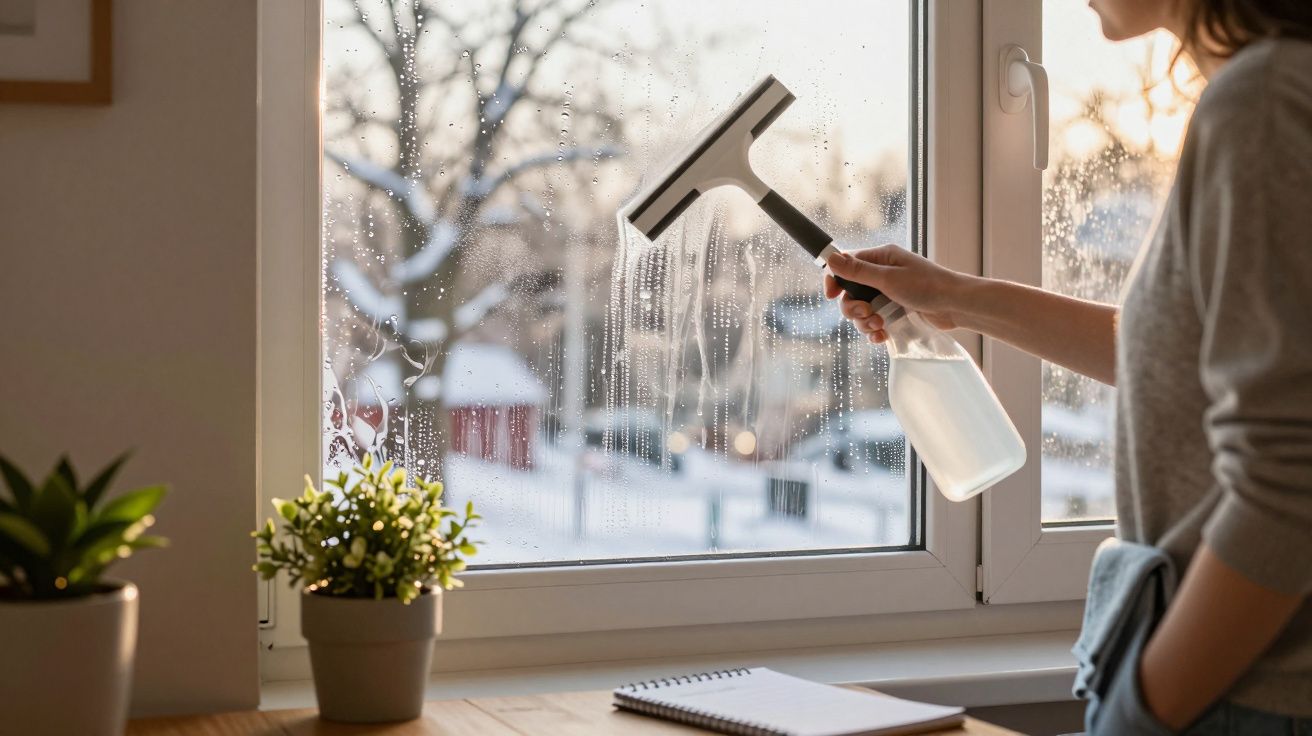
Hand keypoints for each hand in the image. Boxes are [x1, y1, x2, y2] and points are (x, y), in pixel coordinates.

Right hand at [824, 245, 972, 343]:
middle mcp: (883, 274)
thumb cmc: (927, 286)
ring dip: (865, 322)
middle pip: (851, 292)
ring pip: (862, 310)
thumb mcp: (888, 278)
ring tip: (880, 326)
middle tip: (866, 314)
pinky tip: (882, 337)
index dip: (835, 280)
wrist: (956, 306)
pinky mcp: (896, 311)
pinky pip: (875, 321)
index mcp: (881, 258)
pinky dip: (875, 330)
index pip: (846, 265)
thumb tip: (830, 258)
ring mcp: (889, 293)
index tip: (831, 296)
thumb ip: (858, 271)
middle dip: (854, 307)